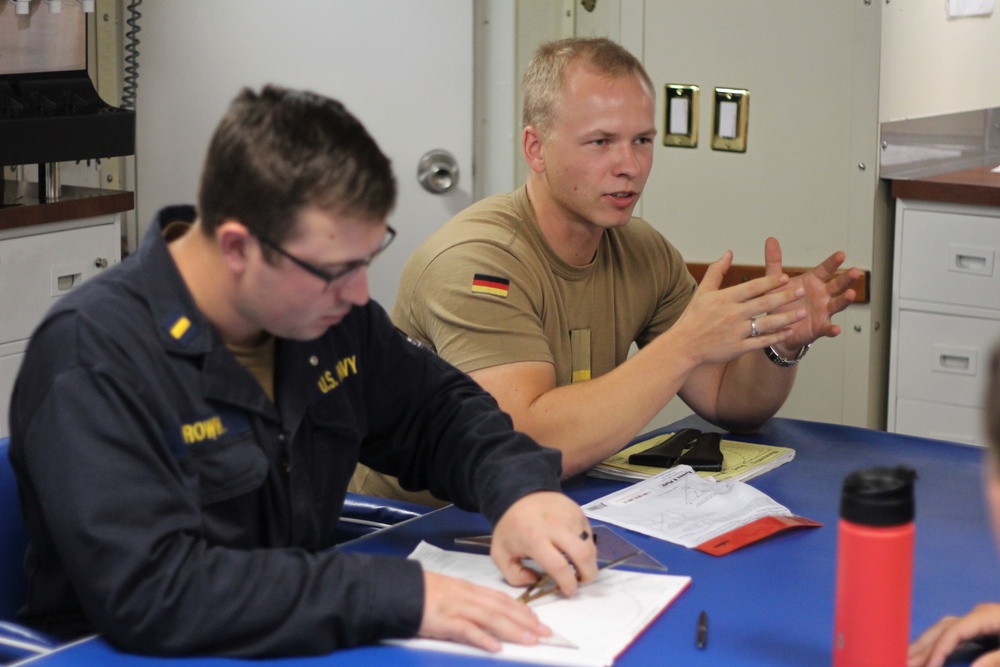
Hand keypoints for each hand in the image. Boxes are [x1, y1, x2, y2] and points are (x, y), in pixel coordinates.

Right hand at [418, 569, 552, 651]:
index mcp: (469, 589)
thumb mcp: (450, 592)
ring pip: (490, 618)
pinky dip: (482, 638)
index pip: (501, 599)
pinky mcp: (442, 621)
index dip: (522, 609)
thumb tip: (488, 614)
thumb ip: (468, 601)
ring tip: (530, 640)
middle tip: (545, 633)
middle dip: (526, 621)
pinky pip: (466, 630)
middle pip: (501, 608)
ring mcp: (455, 608)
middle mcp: (467, 596)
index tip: (538, 619)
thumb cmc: (422, 592)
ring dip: (513, 630)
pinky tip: (496, 647)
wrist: (397, 589)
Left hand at [490, 491, 597, 597]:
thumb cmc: (510, 527)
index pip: (559, 566)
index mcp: (535, 539)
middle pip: (583, 554)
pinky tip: (574, 547)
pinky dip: (585, 545)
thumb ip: (514, 575)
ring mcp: (569, 517)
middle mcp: (556, 527)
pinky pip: (588, 533)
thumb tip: (536, 581)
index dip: (568, 584)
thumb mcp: (500, 554)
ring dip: (588, 560)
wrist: (518, 494)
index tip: (569, 591)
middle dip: (588, 574)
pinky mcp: (577, 511)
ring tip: (578, 565)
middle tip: (582, 581)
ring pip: (589, 544)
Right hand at [670, 250, 807, 367]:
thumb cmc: (693, 317)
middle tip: (802, 291)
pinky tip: (789, 332)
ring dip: (787, 317)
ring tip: (803, 312)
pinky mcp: (738, 348)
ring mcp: (736, 332)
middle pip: (764, 303)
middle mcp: (732, 314)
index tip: (786, 277)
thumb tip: (728, 253)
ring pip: (766, 323)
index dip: (771, 282)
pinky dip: (776, 337)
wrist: (683, 346)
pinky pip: (761, 341)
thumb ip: (717, 271)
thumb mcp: (702, 291)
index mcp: (724, 298)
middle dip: (785, 296)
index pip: (753, 287)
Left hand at [763, 237, 858, 352]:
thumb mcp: (775, 281)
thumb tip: (770, 240)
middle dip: (846, 279)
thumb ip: (774, 261)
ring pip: (837, 304)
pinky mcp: (819, 327)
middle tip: (855, 271)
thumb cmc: (780, 302)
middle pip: (837, 285)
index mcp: (813, 282)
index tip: (841, 254)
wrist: (776, 327)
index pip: (825, 269)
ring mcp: (823, 311)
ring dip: (845, 299)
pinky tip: (835, 329)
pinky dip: (832, 329)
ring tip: (851, 294)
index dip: (833, 262)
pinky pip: (827, 328)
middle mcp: (822, 295)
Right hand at [908, 604, 999, 666]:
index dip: (938, 649)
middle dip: (923, 644)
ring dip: (928, 641)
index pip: (953, 631)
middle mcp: (977, 614)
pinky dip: (940, 640)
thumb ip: (995, 659)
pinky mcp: (981, 625)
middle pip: (943, 627)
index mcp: (985, 616)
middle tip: (904, 659)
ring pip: (946, 627)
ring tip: (911, 655)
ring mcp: (978, 618)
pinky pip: (954, 631)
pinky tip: (932, 649)